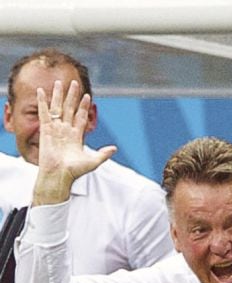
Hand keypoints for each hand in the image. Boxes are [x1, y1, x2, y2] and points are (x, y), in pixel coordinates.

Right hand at [33, 79, 115, 204]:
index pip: (81, 116)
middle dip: (72, 96)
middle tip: (74, 83)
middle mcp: (65, 130)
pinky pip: (44, 113)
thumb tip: (115, 148)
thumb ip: (103, 154)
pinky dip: (42, 102)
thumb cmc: (74, 171)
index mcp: (76, 136)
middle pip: (69, 108)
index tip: (87, 96)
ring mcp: (55, 129)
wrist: (59, 175)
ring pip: (57, 108)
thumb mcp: (93, 161)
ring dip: (58, 95)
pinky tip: (41, 91)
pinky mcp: (45, 130)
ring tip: (59, 83)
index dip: (84, 106)